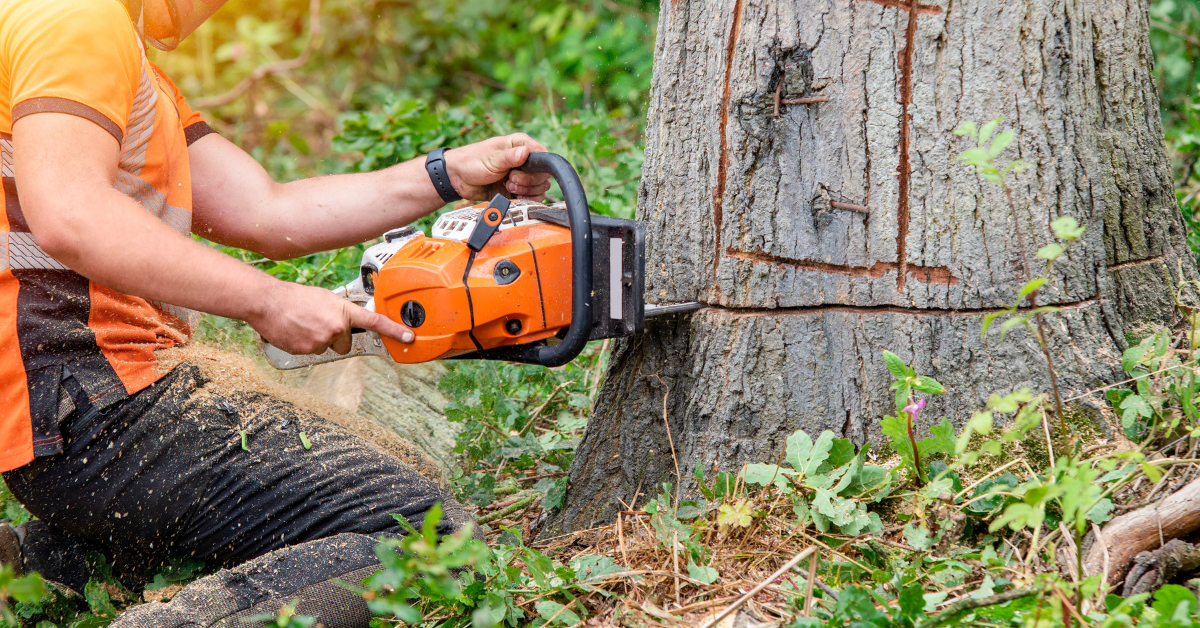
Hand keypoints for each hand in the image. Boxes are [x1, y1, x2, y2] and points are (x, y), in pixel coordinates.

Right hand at [249, 281, 413, 354]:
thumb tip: (347, 319)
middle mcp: (337, 327)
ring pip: (328, 348)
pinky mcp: (309, 350)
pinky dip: (306, 344)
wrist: (268, 302)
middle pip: (345, 343)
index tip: (408, 337)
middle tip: (318, 323)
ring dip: (319, 340)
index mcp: (344, 311)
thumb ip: (340, 310)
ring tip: (304, 324)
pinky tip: (296, 331)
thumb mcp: (324, 298)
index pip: (374, 322)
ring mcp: (323, 340)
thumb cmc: (294, 297)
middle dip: (335, 336)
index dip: (393, 330)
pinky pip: (313, 352)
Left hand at [443, 134, 552, 200]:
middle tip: (510, 179)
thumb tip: (526, 152)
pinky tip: (512, 196)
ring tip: (507, 186)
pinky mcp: (518, 189)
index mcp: (521, 145)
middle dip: (528, 182)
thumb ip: (509, 157)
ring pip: (540, 188)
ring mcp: (522, 175)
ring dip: (525, 191)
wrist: (458, 179)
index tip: (518, 172)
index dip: (536, 168)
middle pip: (543, 176)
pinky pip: (532, 197)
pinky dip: (525, 200)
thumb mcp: (491, 158)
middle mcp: (525, 160)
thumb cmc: (472, 161)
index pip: (544, 156)